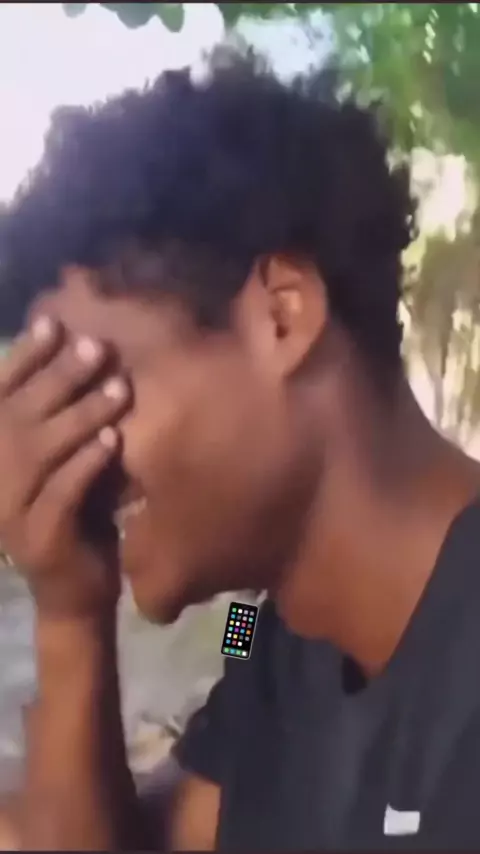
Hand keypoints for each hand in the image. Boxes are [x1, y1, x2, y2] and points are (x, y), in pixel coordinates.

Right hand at [0, 316, 130, 618]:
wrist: (75, 592)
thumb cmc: (75, 515)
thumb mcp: (63, 461)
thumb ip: (60, 418)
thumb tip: (83, 352)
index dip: (23, 358)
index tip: (54, 323)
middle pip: (19, 417)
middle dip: (58, 378)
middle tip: (96, 348)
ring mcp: (9, 513)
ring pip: (39, 453)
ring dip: (79, 416)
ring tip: (118, 389)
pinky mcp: (39, 541)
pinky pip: (61, 494)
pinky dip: (86, 465)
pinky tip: (113, 441)